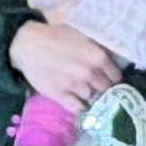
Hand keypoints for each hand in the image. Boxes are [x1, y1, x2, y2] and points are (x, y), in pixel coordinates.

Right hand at [7, 20, 123, 108]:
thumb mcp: (83, 36)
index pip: (116, 77)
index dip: (113, 79)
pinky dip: (81, 108)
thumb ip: (99, 48)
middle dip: (104, 89)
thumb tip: (113, 58)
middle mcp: (89, 73)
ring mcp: (75, 86)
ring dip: (91, 98)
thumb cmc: (56, 36)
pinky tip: (80, 105)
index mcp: (98, 57)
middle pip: (106, 90)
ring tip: (87, 95)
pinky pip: (77, 109)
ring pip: (93, 99)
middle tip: (98, 89)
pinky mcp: (60, 95)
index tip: (110, 80)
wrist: (28, 44)